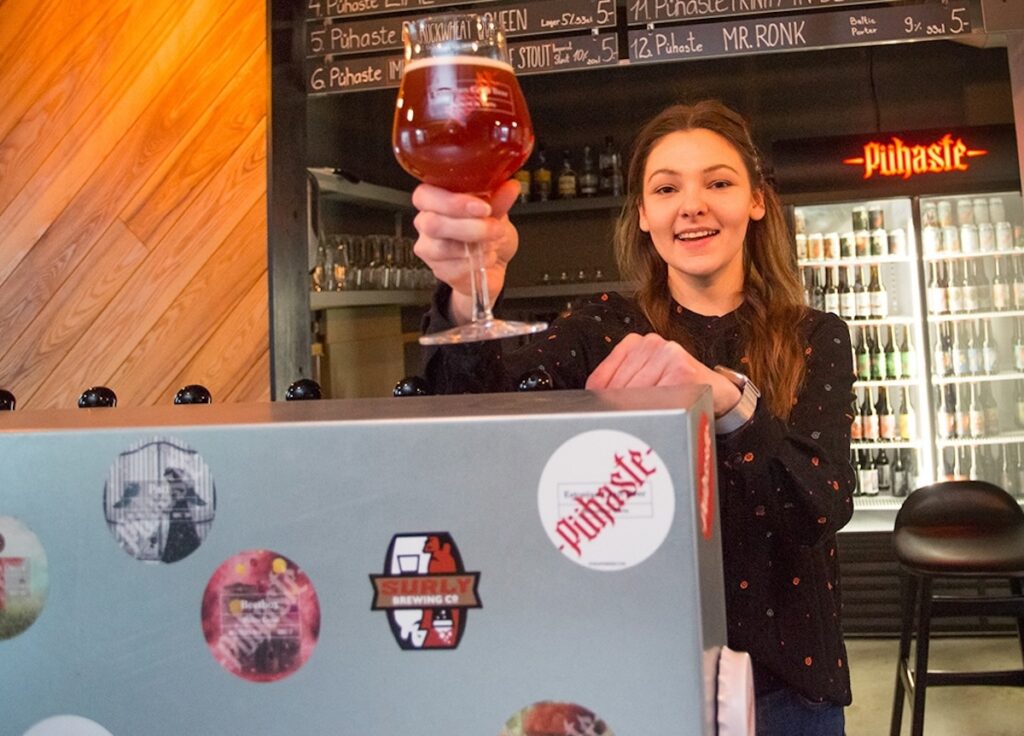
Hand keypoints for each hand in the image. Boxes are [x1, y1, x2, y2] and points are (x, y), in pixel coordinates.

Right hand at [412, 180, 520, 324]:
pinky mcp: (440, 271)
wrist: (494, 263)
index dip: (452, 202)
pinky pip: (454, 268)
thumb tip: (510, 186)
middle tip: (494, 227)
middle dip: (469, 226)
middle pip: (432, 223)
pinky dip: (477, 263)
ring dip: (476, 245)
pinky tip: (487, 257)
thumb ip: (499, 200)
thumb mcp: (497, 212)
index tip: (483, 207)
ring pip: (443, 248)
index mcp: (434, 200)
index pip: (425, 195)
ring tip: (493, 242)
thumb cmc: (488, 233)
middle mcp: (426, 223)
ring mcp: (430, 249)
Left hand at [585, 333, 741, 416]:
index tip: (604, 419)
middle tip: (622, 429)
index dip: (600, 405)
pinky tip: (662, 417)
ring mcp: (668, 354)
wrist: (720, 392)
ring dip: (638, 415)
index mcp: (635, 343)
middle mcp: (650, 343)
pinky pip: (657, 400)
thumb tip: (590, 407)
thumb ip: (619, 385)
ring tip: (645, 425)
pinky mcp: (683, 370)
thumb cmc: (678, 389)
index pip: (600, 379)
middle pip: (616, 389)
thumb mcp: (645, 380)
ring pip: (635, 396)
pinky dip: (656, 413)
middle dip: (618, 412)